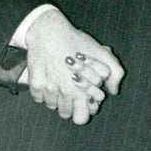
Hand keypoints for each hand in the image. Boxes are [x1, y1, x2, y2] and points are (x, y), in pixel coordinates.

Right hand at [25, 8, 122, 124]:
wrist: (49, 32)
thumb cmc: (76, 42)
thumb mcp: (102, 53)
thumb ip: (115, 73)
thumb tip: (113, 91)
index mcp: (82, 89)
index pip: (81, 118)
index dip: (83, 110)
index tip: (83, 99)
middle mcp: (64, 93)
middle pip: (65, 114)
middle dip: (69, 104)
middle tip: (70, 89)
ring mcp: (48, 90)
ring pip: (52, 106)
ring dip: (56, 97)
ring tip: (59, 81)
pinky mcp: (35, 85)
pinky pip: (39, 98)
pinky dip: (43, 91)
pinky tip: (48, 78)